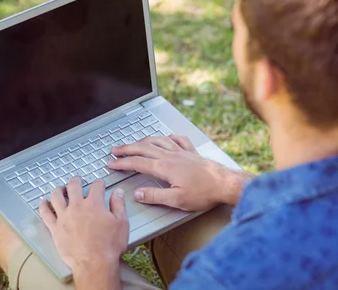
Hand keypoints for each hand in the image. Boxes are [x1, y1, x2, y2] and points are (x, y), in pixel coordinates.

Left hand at [39, 177, 128, 276]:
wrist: (94, 263)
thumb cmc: (109, 246)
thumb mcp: (121, 223)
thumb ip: (118, 205)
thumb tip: (118, 192)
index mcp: (94, 204)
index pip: (96, 186)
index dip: (99, 183)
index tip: (100, 184)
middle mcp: (77, 207)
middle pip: (73, 186)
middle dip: (76, 181)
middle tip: (78, 180)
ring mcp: (64, 217)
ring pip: (56, 196)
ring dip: (59, 190)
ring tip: (60, 189)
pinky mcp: (55, 229)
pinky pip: (46, 214)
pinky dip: (43, 206)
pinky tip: (43, 202)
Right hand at [109, 135, 253, 210]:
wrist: (225, 184)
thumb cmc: (204, 193)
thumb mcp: (176, 200)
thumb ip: (155, 195)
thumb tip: (137, 193)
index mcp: (165, 167)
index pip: (138, 163)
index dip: (122, 163)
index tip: (111, 164)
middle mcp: (172, 156)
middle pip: (144, 148)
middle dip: (127, 148)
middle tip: (115, 150)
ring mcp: (182, 152)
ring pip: (158, 140)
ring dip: (143, 140)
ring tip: (135, 143)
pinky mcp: (192, 152)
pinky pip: (177, 139)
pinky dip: (168, 137)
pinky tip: (165, 137)